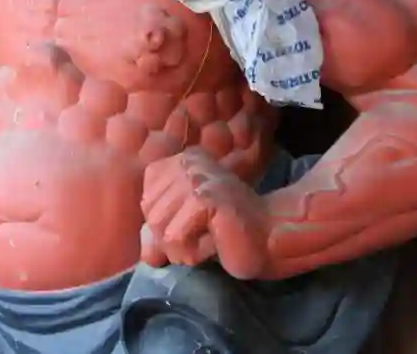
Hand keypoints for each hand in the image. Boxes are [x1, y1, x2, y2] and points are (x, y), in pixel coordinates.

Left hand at [140, 146, 270, 278]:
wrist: (270, 237)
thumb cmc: (229, 233)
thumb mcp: (187, 229)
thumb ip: (162, 235)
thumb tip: (146, 254)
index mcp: (179, 161)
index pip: (145, 201)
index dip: (166, 225)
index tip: (197, 223)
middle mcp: (186, 162)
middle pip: (150, 216)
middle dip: (175, 240)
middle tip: (206, 235)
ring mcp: (196, 177)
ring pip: (160, 230)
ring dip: (186, 249)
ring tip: (212, 238)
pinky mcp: (204, 197)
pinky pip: (176, 239)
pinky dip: (195, 252)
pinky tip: (216, 242)